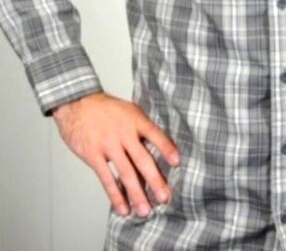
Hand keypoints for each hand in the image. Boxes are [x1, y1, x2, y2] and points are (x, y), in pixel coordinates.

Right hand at [51, 91, 179, 216]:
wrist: (78, 104)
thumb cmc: (107, 109)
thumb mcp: (129, 110)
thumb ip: (143, 127)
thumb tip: (162, 146)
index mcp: (136, 120)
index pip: (155, 134)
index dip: (166, 148)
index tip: (177, 162)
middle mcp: (124, 133)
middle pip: (142, 159)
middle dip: (155, 180)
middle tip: (165, 197)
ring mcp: (108, 145)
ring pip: (125, 173)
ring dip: (136, 193)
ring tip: (146, 210)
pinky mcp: (93, 156)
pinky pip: (106, 178)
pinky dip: (115, 195)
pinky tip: (122, 208)